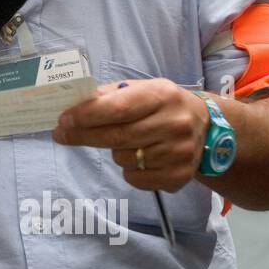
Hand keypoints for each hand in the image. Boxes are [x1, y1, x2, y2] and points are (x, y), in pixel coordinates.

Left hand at [52, 80, 209, 192]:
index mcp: (162, 95)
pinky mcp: (179, 176)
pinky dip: (128, 170)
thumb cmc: (161, 105)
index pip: (119, 108)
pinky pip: (135, 179)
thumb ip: (109, 96)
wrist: (206, 127)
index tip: (63, 120)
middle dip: (83, 136)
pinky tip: (139, 158)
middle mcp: (174, 123)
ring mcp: (179, 152)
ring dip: (113, 152)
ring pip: (124, 159)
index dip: (87, 115)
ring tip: (125, 142)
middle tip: (62, 135)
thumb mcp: (141, 89)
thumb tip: (75, 105)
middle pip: (117, 136)